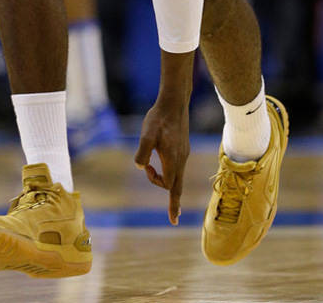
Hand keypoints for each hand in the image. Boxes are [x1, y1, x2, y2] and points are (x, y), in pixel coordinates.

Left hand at [134, 97, 189, 225]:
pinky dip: (173, 174)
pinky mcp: (183, 147)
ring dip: (170, 184)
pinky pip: (179, 167)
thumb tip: (139, 166)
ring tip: (169, 195)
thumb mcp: (147, 134)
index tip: (146, 168)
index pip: (168, 185)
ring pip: (179, 176)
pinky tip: (167, 168)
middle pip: (178, 187)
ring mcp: (183, 153)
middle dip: (174, 204)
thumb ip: (143, 150)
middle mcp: (181, 160)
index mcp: (173, 160)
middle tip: (173, 220)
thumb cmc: (159, 118)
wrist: (174, 102)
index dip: (155, 181)